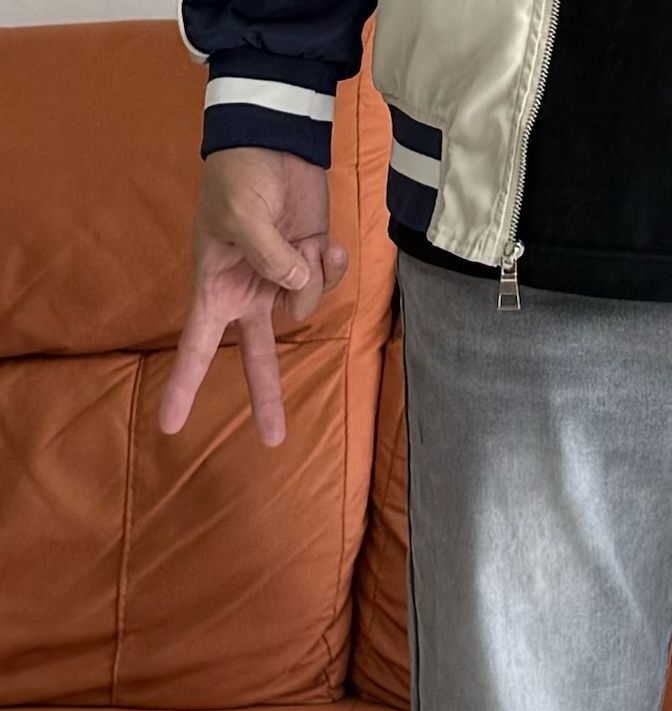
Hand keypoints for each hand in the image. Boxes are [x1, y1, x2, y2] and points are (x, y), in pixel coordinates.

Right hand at [158, 147, 348, 447]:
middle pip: (260, 357)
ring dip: (311, 277)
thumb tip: (297, 287)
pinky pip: (328, 283)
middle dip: (266, 396)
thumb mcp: (243, 215)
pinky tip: (325, 240)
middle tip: (272, 438)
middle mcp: (249, 291)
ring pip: (306, 307)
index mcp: (216, 286)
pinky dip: (331, 265)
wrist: (275, 139)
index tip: (169, 424)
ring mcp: (282, 279)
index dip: (184, 384)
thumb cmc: (240, 174)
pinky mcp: (312, 264)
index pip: (197, 344)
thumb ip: (270, 259)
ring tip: (301, 240)